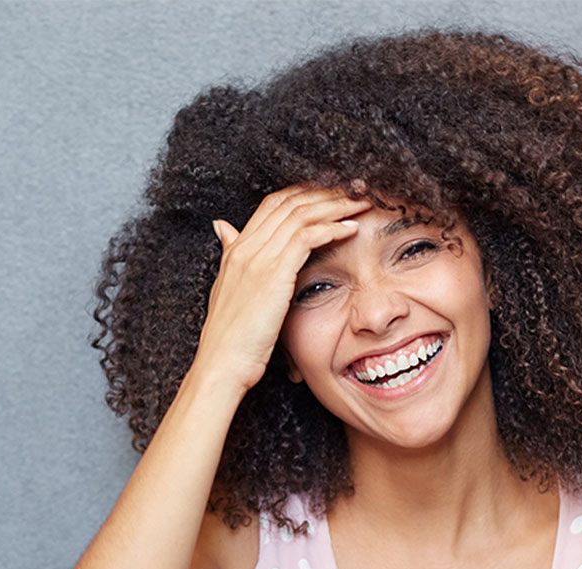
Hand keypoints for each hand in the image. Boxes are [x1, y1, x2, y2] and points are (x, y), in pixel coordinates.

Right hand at [194, 185, 371, 390]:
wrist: (221, 363)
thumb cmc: (231, 339)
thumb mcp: (228, 291)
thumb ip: (231, 257)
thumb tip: (223, 228)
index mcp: (236, 250)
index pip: (273, 204)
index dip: (304, 194)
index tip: (331, 196)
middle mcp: (245, 247)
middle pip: (289, 202)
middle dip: (325, 193)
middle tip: (353, 192)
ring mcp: (257, 258)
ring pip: (301, 214)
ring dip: (334, 206)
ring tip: (360, 204)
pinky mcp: (273, 274)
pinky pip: (306, 237)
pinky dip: (331, 228)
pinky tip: (351, 228)